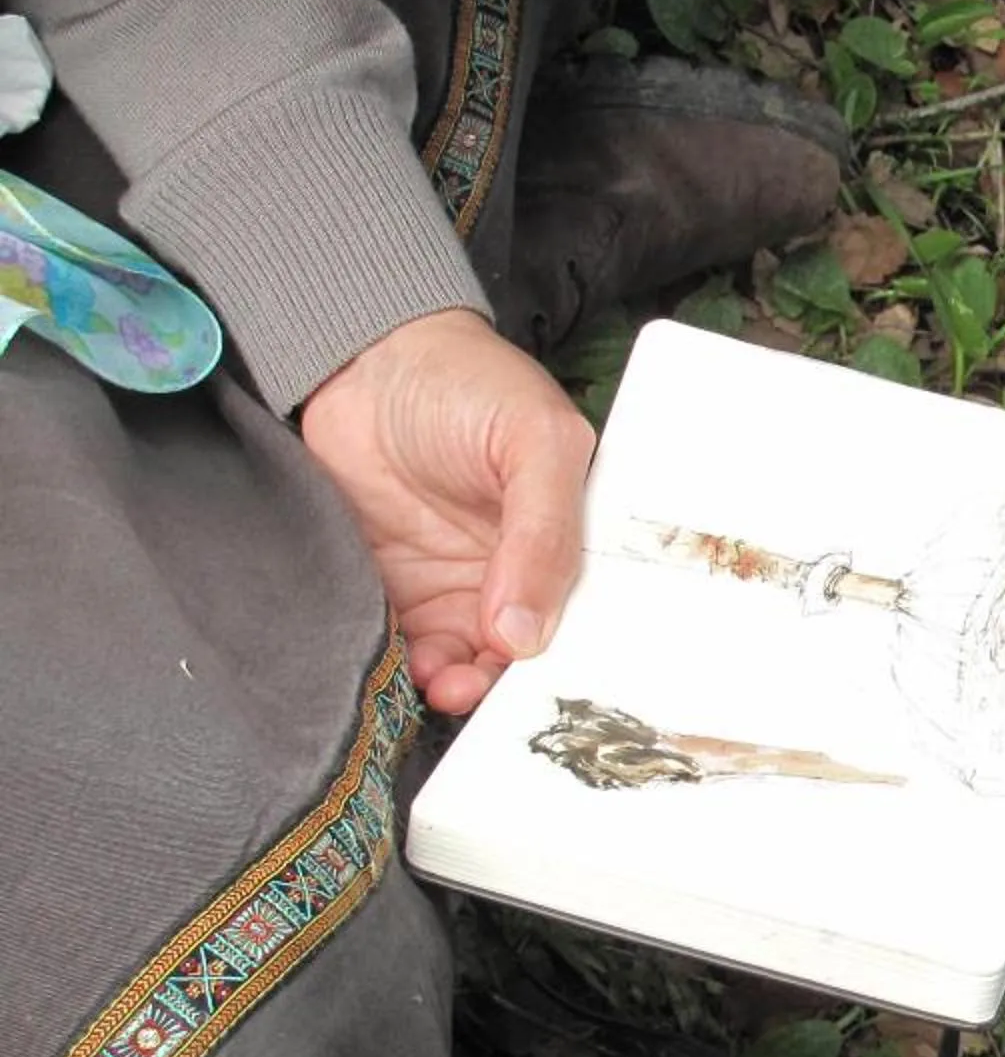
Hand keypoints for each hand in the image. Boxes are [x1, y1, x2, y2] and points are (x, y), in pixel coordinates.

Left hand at [299, 308, 594, 715]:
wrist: (360, 358)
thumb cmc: (465, 380)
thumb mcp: (533, 440)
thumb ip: (542, 535)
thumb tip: (525, 636)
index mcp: (573, 539)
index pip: (592, 615)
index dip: (580, 658)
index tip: (558, 687)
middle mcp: (522, 573)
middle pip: (532, 653)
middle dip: (514, 687)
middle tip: (491, 698)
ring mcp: (460, 587)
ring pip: (473, 664)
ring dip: (462, 688)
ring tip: (447, 686)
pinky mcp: (402, 593)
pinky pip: (412, 650)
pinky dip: (411, 673)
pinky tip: (410, 674)